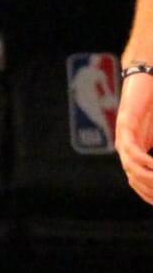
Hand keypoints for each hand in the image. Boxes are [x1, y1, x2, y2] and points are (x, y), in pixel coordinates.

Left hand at [119, 70, 152, 204]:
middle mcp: (126, 147)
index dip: (148, 193)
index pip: (138, 180)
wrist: (145, 80)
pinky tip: (152, 166)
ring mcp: (124, 137)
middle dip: (149, 190)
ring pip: (131, 167)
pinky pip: (131, 149)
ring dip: (146, 178)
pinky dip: (141, 160)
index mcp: (135, 150)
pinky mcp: (125, 124)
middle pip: (134, 178)